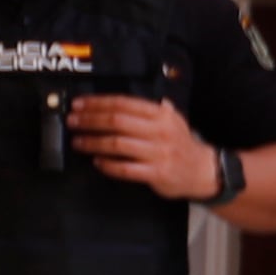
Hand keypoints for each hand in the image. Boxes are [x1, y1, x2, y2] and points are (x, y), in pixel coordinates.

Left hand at [67, 95, 222, 201]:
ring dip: (93, 142)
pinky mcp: (157, 173)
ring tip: (78, 141)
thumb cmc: (181, 144)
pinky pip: (126, 169)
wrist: (203, 171)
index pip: (123, 103)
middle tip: (73, 121)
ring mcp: (158, 152)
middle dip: (90, 120)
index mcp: (161, 114)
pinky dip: (108, 165)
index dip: (97, 103)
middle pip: (117, 121)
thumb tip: (120, 101)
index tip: (79, 105)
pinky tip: (97, 161)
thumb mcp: (172, 120)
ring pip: (118, 144)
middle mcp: (160, 130)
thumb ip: (150, 109)